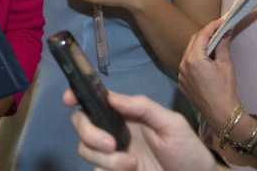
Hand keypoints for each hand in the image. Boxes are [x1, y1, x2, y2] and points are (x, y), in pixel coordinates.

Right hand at [65, 89, 217, 170]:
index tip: (69, 99)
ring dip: (106, 159)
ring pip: (86, 150)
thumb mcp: (171, 123)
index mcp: (126, 114)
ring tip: (133, 166)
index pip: (96, 99)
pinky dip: (105, 170)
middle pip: (82, 123)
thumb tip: (113, 97)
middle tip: (111, 145)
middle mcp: (114, 131)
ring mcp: (111, 154)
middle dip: (89, 133)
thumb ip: (143, 107)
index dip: (77, 95)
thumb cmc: (187, 149)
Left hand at [178, 19, 240, 132]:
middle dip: (205, 35)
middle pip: (193, 43)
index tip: (221, 21)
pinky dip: (195, 60)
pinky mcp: (182, 84)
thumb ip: (223, 44)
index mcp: (193, 59)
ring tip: (213, 45)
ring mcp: (180, 75)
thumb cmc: (226, 89)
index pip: (201, 36)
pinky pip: (187, 66)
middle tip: (218, 31)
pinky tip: (206, 62)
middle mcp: (182, 65)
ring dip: (199, 47)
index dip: (212, 26)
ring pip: (189, 54)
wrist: (222, 115)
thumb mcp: (226, 64)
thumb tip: (225, 29)